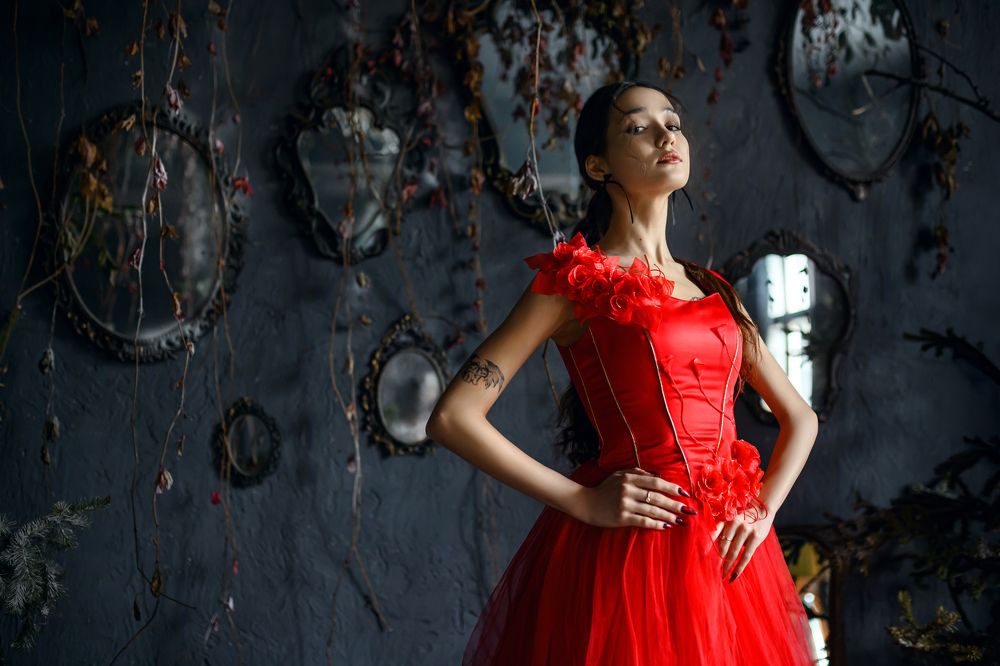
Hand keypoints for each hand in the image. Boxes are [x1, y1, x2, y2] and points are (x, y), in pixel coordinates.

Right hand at [576, 467, 696, 529]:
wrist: (585, 503)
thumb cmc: (605, 489)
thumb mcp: (619, 475)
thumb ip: (638, 473)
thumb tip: (659, 476)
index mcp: (629, 477)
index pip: (656, 482)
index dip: (672, 487)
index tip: (684, 493)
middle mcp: (628, 489)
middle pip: (657, 497)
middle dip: (675, 504)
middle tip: (689, 510)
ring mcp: (624, 503)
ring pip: (652, 510)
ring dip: (669, 516)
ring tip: (680, 521)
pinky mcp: (621, 517)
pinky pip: (643, 521)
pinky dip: (656, 524)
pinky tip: (665, 526)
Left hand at [711, 510, 774, 582]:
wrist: (763, 509)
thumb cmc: (744, 518)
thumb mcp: (732, 520)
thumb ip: (724, 531)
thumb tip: (714, 550)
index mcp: (726, 519)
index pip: (714, 534)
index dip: (707, 545)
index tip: (701, 556)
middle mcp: (734, 523)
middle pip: (723, 546)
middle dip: (717, 560)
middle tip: (712, 571)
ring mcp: (745, 530)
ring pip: (733, 553)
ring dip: (727, 567)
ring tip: (723, 576)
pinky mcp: (755, 538)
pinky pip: (745, 556)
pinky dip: (739, 567)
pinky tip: (734, 575)